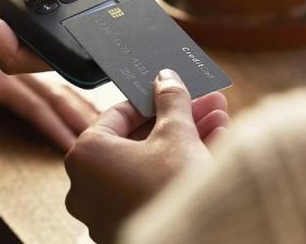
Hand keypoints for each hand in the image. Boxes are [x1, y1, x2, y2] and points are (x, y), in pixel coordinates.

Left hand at [0, 15, 98, 171]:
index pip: (33, 106)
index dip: (53, 125)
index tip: (72, 143)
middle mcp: (15, 71)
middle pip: (55, 95)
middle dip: (78, 116)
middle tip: (102, 136)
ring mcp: (23, 69)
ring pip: (59, 87)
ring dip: (81, 103)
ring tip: (104, 121)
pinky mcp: (26, 69)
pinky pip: (54, 83)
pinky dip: (74, 94)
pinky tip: (88, 105)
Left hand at [64, 70, 229, 243]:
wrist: (196, 242)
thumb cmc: (172, 189)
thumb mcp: (176, 133)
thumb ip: (170, 101)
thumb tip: (166, 78)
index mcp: (85, 155)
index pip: (118, 114)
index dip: (153, 99)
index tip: (176, 90)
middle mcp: (86, 186)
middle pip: (138, 140)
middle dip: (178, 120)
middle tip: (206, 104)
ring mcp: (105, 212)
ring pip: (149, 165)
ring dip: (186, 141)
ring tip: (220, 122)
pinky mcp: (127, 229)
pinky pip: (151, 189)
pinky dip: (177, 170)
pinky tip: (214, 149)